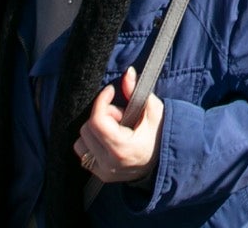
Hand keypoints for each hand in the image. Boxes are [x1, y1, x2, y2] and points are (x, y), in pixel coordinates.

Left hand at [74, 67, 162, 185]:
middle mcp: (109, 163)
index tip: (111, 91)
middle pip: (87, 129)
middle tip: (120, 115)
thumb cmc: (161, 134)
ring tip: (115, 129)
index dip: (102, 101)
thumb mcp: (154, 110)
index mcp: (123, 148)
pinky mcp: (100, 175)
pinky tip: (110, 139)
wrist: (166, 161)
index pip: (97, 121)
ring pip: (81, 142)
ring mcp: (104, 171)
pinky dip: (92, 142)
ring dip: (95, 131)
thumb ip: (136, 91)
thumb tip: (127, 72)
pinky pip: (83, 153)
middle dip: (102, 116)